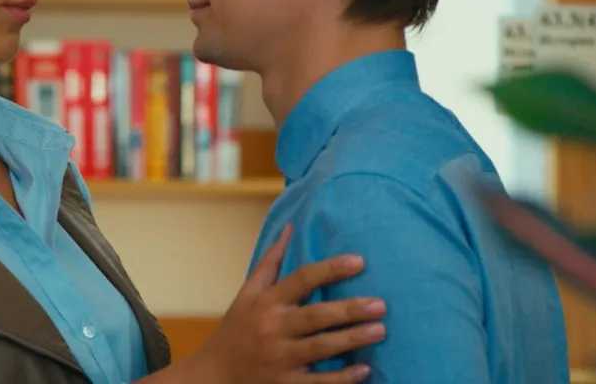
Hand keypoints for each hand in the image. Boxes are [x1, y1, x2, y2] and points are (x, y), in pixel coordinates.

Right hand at [192, 225, 385, 382]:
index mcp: (266, 302)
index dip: (331, 269)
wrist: (215, 374)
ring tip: (380, 330)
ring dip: (353, 339)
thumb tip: (289, 228)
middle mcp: (273, 328)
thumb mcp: (247, 293)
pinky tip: (365, 370)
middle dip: (350, 309)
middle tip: (381, 304)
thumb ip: (270, 262)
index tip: (359, 261)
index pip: (302, 279)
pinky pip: (319, 382)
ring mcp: (280, 359)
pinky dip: (343, 378)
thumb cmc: (236, 328)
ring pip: (322, 347)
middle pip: (317, 316)